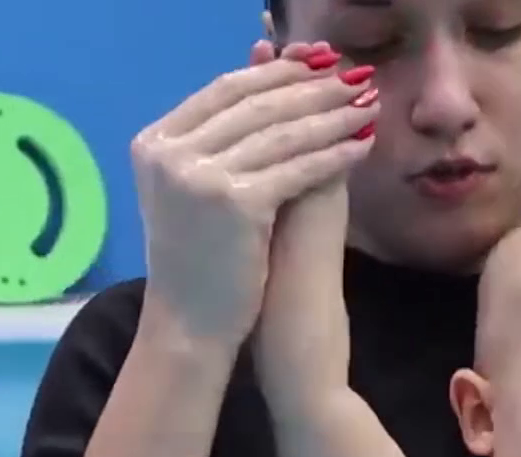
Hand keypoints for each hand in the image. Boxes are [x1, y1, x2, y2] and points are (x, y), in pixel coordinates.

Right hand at [130, 40, 377, 347]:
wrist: (187, 325)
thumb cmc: (197, 260)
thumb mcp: (194, 189)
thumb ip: (220, 137)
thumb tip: (265, 72)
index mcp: (153, 141)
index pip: (225, 90)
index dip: (277, 74)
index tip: (319, 67)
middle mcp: (169, 152)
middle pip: (256, 104)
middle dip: (311, 89)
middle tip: (354, 78)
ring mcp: (199, 175)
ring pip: (281, 133)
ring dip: (331, 116)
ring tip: (367, 107)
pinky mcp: (234, 202)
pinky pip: (297, 168)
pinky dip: (333, 155)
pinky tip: (361, 147)